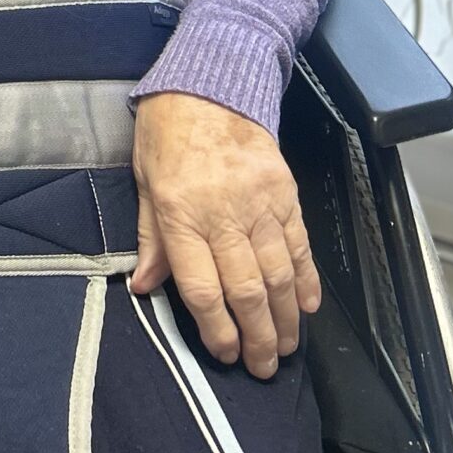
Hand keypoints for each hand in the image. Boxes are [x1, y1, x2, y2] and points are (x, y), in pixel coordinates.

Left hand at [131, 92, 319, 376]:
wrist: (209, 84)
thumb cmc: (167, 134)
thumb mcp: (145, 182)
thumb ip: (151, 238)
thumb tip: (144, 287)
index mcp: (181, 212)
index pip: (201, 286)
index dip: (216, 328)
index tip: (226, 354)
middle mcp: (224, 212)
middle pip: (246, 289)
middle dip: (258, 336)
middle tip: (263, 368)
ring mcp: (260, 203)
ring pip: (279, 274)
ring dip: (286, 318)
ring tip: (287, 348)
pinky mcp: (286, 193)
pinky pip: (300, 245)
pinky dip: (306, 280)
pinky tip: (307, 307)